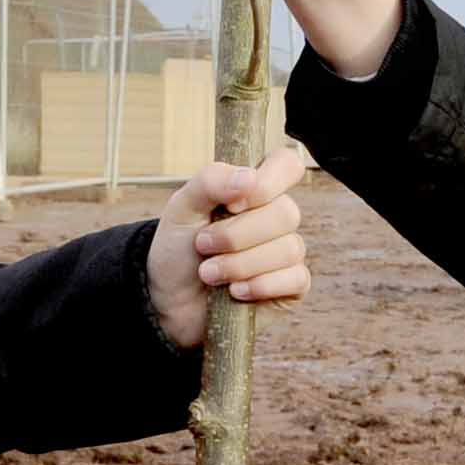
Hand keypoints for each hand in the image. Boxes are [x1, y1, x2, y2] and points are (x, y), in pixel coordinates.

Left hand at [145, 142, 312, 349]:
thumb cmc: (178, 249)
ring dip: (240, 264)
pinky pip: (296, 278)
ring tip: (209, 274)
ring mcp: (287, 252)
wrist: (168, 299)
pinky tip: (235, 292)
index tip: (232, 204)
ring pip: (288, 248)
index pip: (287, 165)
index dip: (267, 183)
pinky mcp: (291, 286)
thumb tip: (249, 177)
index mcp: (255, 189)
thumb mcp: (182, 208)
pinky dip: (259, 286)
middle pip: (286, 212)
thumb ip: (210, 181)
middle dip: (237, 235)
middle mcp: (276, 217)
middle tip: (203, 245)